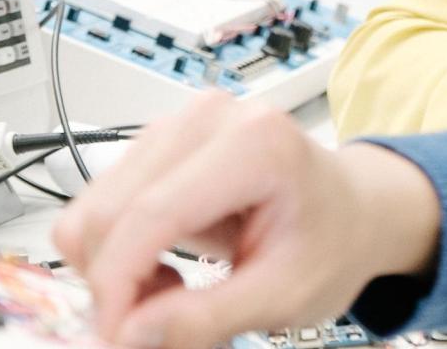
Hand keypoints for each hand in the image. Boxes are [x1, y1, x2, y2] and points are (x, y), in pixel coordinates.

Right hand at [52, 91, 441, 348]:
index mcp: (254, 144)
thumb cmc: (332, 240)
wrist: (353, 209)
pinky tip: (166, 264)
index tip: (117, 337)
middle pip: (108, 211)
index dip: (118, 287)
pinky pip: (103, 204)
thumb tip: (129, 333)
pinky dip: (118, 250)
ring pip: (93, 209)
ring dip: (114, 267)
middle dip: (112, 282)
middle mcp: (210, 119)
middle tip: (150, 327)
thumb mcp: (285, 296)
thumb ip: (205, 319)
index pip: (149, 216)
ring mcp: (180, 124)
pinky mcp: (159, 142)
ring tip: (173, 290)